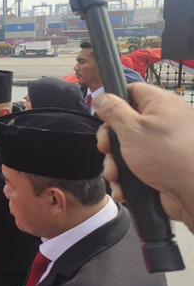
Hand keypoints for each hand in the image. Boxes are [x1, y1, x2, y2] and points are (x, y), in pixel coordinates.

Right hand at [93, 83, 193, 232]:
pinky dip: (126, 175)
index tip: (103, 118)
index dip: (114, 102)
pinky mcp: (160, 164)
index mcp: (161, 104)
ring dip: (115, 162)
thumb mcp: (133, 129)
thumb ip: (113, 111)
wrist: (193, 194)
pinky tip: (122, 186)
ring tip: (114, 175)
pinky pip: (135, 164)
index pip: (132, 91)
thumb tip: (100, 96)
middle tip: (106, 150)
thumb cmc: (168, 157)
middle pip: (124, 122)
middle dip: (110, 141)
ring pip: (126, 146)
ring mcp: (162, 144)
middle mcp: (163, 122)